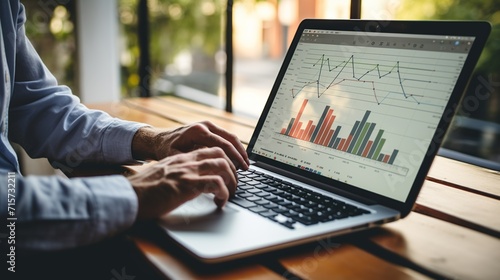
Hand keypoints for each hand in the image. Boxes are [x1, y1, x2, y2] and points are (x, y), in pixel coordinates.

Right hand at [128, 147, 237, 219]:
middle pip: (220, 152)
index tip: (232, 169)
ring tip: (231, 193)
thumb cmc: (143, 191)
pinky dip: (223, 193)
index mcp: (180, 158)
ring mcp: (186, 171)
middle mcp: (185, 161)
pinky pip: (215, 183)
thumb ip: (179, 174)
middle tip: (236, 182)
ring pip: (221, 165)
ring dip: (232, 180)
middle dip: (234, 166)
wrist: (128, 196)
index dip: (225, 157)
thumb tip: (193, 184)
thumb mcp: (163, 176)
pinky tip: (220, 202)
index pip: (210, 148)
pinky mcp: (186, 185)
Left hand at [132, 121, 248, 169]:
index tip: (242, 168)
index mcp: (198, 131)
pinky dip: (233, 147)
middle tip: (248, 167)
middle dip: (240, 153)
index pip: (222, 144)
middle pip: (230, 138)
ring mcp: (208, 125)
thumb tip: (208, 169)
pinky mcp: (209, 128)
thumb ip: (192, 161)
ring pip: (230, 136)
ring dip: (239, 150)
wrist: (159, 139)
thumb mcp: (175, 157)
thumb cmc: (166, 150)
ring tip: (245, 163)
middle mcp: (205, 125)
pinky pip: (225, 137)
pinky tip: (237, 158)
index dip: (234, 157)